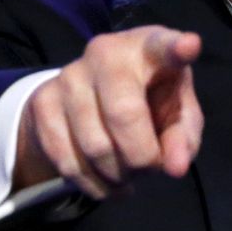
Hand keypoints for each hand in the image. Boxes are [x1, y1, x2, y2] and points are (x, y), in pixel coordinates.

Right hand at [13, 26, 202, 198]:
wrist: (90, 96)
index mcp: (149, 48)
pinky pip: (68, 162)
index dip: (176, 48)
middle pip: (124, 114)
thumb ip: (183, 138)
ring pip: (94, 147)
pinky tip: (106, 179)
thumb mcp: (176, 115)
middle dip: (141, 157)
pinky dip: (93, 184)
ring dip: (118, 175)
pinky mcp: (42, 101)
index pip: (163, 46)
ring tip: (128, 172)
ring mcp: (68, 75)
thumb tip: (175, 167)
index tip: (189, 46)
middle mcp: (105, 52)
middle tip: (149, 167)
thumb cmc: (149, 101)